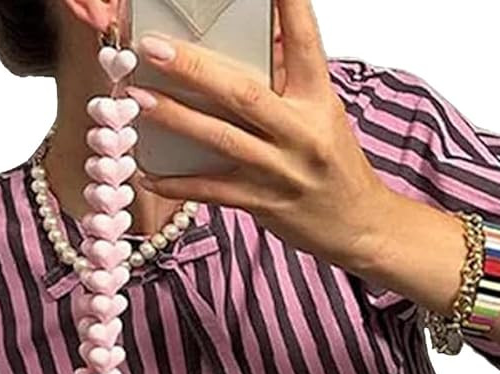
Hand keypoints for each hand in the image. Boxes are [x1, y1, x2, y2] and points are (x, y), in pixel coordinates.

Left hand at [127, 0, 388, 268]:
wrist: (360, 225)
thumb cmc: (337, 166)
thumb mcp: (324, 113)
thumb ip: (291, 78)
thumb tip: (263, 34)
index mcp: (318, 98)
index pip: (303, 41)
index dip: (287, 6)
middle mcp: (301, 132)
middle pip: (243, 94)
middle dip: (194, 69)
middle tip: (155, 47)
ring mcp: (281, 171)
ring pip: (222, 140)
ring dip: (176, 118)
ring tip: (139, 98)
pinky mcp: (264, 203)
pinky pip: (214, 191)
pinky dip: (178, 184)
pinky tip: (148, 174)